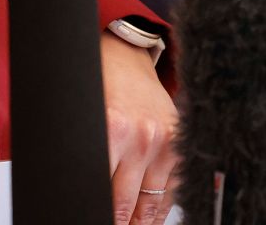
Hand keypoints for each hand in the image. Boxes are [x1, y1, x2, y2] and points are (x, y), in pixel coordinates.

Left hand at [100, 31, 177, 224]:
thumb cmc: (102, 85)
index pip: (104, 197)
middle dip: (118, 223)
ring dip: (140, 222)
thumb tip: (87, 195)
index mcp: (113, 132)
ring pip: (151, 204)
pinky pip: (172, 188)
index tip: (93, 220)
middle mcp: (142, 139)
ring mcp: (164, 143)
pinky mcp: (179, 143)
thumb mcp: (86, 123)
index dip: (96, 214)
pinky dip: (161, 206)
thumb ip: (88, 160)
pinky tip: (150, 216)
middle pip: (126, 207)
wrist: (126, 56)